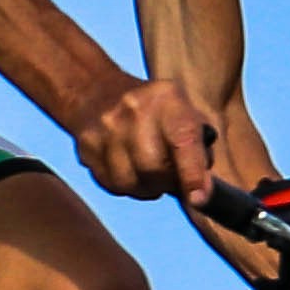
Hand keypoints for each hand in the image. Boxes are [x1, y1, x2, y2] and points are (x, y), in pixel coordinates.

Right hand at [70, 71, 228, 202]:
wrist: (96, 91)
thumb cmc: (155, 112)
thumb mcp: (183, 112)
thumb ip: (199, 148)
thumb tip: (203, 191)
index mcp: (167, 99)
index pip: (183, 139)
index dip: (192, 173)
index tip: (198, 199)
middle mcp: (134, 109)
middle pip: (153, 169)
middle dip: (166, 181)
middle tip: (170, 175)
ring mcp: (105, 128)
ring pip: (131, 183)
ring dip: (146, 187)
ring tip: (148, 170)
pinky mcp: (86, 147)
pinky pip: (112, 185)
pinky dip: (126, 185)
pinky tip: (127, 167)